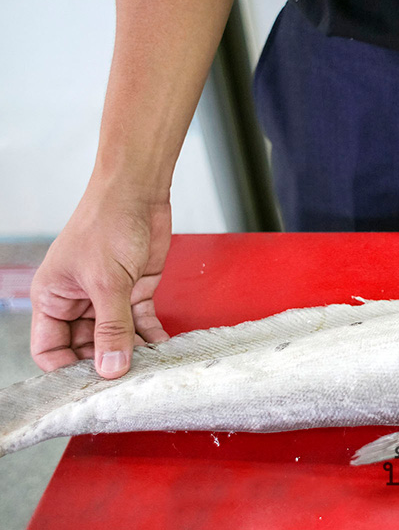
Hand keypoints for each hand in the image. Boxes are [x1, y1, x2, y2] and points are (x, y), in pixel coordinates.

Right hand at [30, 185, 171, 378]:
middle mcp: (78, 301)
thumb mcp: (107, 282)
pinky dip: (152, 337)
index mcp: (53, 298)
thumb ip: (111, 328)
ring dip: (133, 353)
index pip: (50, 350)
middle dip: (106, 364)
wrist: (139, 193)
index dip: (68, 371)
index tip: (92, 388)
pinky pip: (141, 324)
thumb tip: (111, 369)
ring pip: (117, 338)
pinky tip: (165, 350)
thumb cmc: (107, 223)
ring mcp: (108, 297)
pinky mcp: (136, 291)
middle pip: (86, 348)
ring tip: (152, 370)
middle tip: (129, 383)